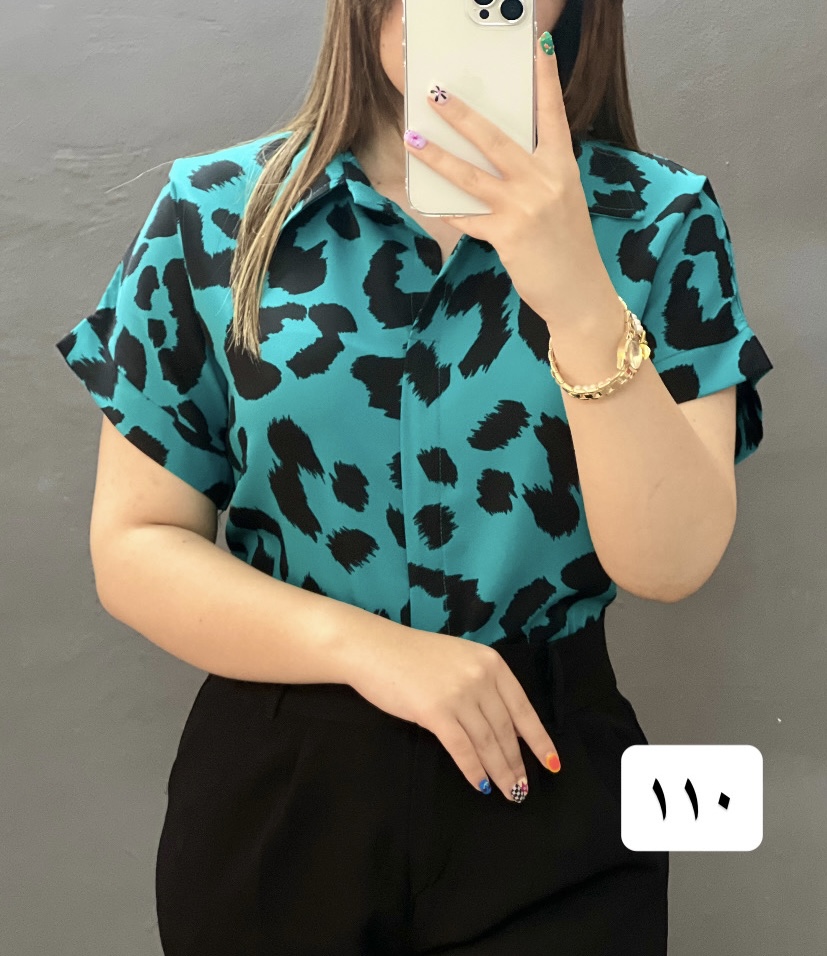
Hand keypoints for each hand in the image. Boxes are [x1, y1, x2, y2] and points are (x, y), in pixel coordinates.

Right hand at [346, 626, 560, 801]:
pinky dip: (474, 770)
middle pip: (506, 729)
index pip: (523, 708)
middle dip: (517, 763)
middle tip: (523, 789)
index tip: (551, 763)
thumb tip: (505, 726)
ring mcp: (459, 694)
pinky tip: (482, 785)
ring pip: (487, 742)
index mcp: (491, 663)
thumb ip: (483, 685)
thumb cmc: (413, 655)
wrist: (374, 648)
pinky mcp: (435, 712)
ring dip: (501, 771)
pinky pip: (462, 748)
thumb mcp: (459, 660)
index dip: (538, 740)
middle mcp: (480, 677)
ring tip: (510, 793)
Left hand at [402, 34, 619, 330]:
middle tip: (436, 92)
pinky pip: (467, 217)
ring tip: (413, 138)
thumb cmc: (569, 248)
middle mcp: (545, 181)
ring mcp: (525, 208)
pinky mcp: (507, 235)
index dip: (545, 78)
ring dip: (438, 156)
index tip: (538, 44)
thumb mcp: (563, 201)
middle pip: (496, 138)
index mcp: (562, 167)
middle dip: (462, 114)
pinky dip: (445, 210)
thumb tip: (493, 160)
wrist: (580, 292)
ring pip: (471, 175)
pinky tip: (424, 201)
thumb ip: (536, 177)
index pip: (553, 113)